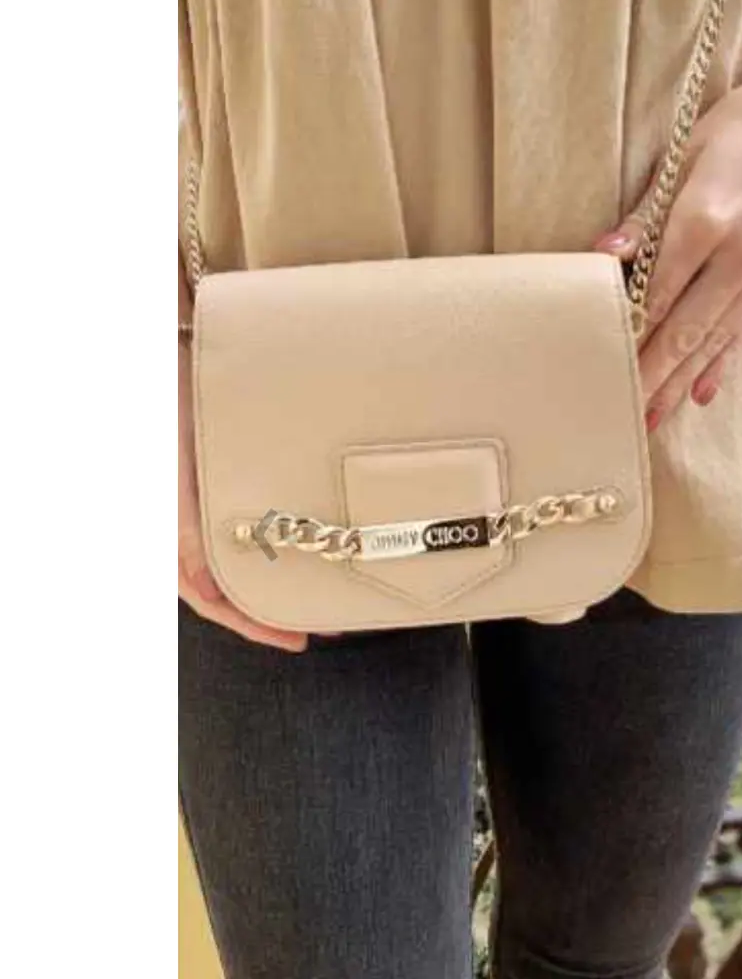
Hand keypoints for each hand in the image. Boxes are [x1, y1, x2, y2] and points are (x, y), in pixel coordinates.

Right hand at [178, 279, 307, 651]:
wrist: (168, 350)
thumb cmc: (168, 408)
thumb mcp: (176, 477)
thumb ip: (187, 536)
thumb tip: (207, 592)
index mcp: (170, 532)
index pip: (209, 597)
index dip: (251, 624)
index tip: (296, 640)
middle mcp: (187, 523)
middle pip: (229, 583)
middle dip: (273, 608)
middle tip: (324, 621)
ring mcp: (206, 502)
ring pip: (242, 556)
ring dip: (279, 577)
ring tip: (324, 589)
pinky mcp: (224, 479)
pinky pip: (249, 523)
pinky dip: (278, 541)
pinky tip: (307, 541)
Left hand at [595, 31, 741, 427]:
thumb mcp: (688, 152)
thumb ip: (647, 212)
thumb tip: (605, 254)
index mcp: (709, 218)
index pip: (659, 293)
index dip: (630, 333)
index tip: (602, 364)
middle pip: (687, 329)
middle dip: (654, 375)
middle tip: (624, 413)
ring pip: (717, 340)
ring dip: (682, 382)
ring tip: (654, 418)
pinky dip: (724, 364)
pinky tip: (704, 394)